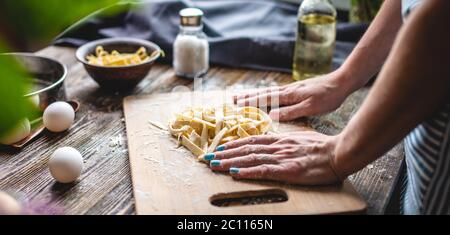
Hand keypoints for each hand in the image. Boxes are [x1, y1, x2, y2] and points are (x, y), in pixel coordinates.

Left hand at [205, 132, 343, 184]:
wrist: (338, 152)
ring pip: (250, 158)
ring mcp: (281, 157)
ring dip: (230, 162)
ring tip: (214, 165)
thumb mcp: (300, 139)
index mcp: (279, 139)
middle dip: (225, 153)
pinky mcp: (288, 169)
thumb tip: (273, 143)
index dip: (233, 144)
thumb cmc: (322, 147)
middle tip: (208, 158)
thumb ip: (285, 141)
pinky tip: (235, 173)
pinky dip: (247, 171)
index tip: (219, 148)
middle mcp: (277, 146)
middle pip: (245, 148)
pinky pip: (264, 170)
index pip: (251, 140)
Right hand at [233, 71, 349, 120]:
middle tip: (232, 100)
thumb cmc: (328, 97)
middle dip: (247, 97)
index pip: (264, 99)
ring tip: (243, 96)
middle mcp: (287, 90)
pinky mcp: (297, 89)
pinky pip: (276, 92)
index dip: (250, 103)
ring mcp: (292, 88)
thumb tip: (270, 115)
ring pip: (269, 92)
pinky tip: (266, 96)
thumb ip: (290, 111)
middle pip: (263, 94)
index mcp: (289, 95)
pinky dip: (266, 94)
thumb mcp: (310, 108)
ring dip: (255, 95)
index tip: (235, 105)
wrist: (342, 82)